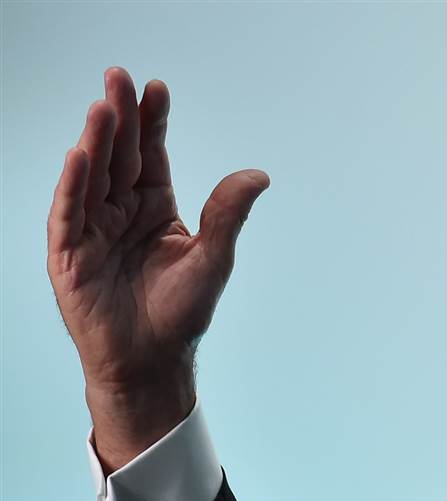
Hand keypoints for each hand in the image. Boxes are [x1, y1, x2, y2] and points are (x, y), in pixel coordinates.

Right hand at [46, 66, 269, 472]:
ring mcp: (92, 229)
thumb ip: (228, 214)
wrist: (152, 361)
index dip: (152, 123)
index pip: (151, 155)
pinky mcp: (70, 254)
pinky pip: (70, 212)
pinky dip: (74, 184)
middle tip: (119, 77)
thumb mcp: (212, 258)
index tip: (158, 88)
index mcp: (154, 208)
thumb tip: (259, 174)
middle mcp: (120, 211)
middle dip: (119, 117)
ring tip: (102, 106)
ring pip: (92, 176)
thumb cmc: (181, 313)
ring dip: (96, 142)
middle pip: (118, 156)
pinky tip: (80, 155)